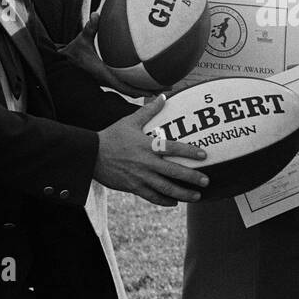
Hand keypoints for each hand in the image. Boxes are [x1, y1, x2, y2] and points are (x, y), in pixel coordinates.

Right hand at [60, 13, 155, 97]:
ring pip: (132, 88)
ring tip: (164, 83)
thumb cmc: (72, 54)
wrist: (63, 65)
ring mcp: (110, 81)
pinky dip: (138, 80)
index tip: (157, 90)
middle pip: (135, 90)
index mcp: (105, 75)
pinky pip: (127, 81)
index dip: (142, 91)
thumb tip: (96, 14)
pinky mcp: (109, 78)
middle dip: (152, 90)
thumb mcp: (81, 40)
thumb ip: (90, 28)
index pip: (126, 87)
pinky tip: (147, 73)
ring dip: (147, 87)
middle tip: (169, 86)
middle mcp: (110, 81)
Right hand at [92, 96, 208, 205]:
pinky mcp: (133, 187)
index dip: (189, 151)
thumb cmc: (111, 136)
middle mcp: (146, 163)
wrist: (91, 155)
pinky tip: (175, 202)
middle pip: (173, 172)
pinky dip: (164, 201)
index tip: (204, 155)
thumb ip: (148, 110)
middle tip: (206, 181)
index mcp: (147, 145)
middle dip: (192, 177)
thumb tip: (163, 96)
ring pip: (165, 188)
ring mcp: (140, 177)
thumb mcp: (129, 121)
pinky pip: (152, 196)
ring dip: (183, 193)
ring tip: (196, 197)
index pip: (172, 148)